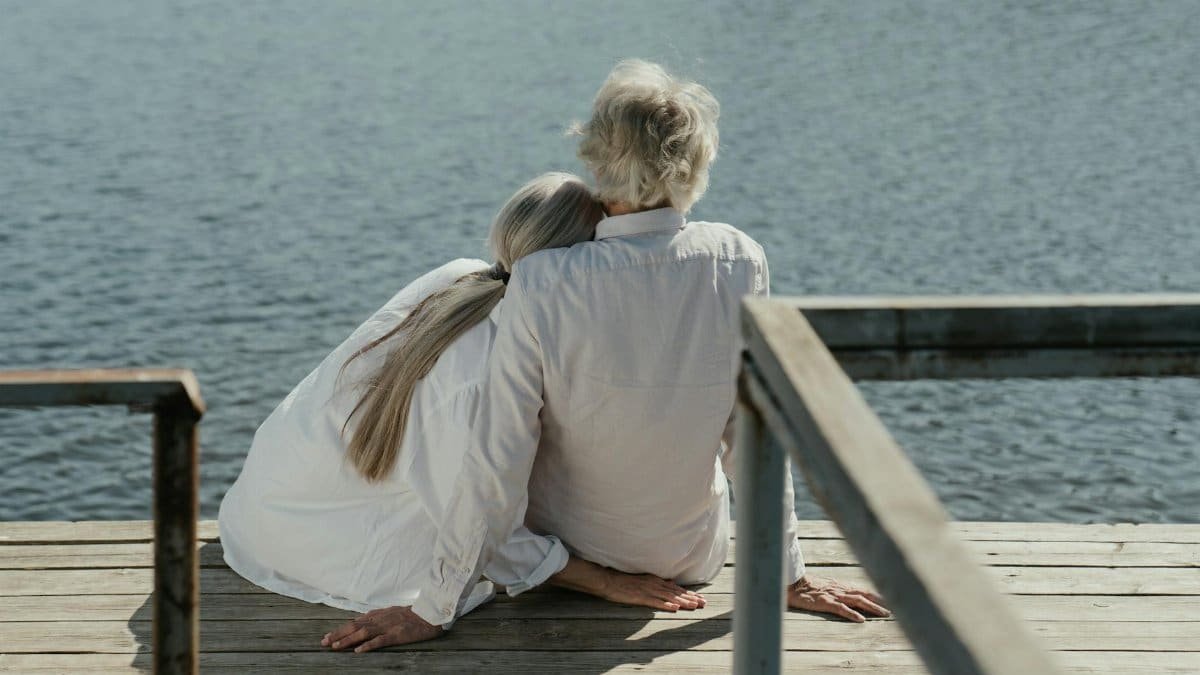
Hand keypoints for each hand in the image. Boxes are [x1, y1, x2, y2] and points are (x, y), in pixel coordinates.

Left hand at [321, 605, 443, 652]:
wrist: (431, 614)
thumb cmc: (413, 614)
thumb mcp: (393, 611)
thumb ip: (378, 615)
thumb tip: (362, 618)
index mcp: (379, 614)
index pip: (355, 622)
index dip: (341, 629)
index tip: (328, 636)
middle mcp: (380, 619)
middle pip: (355, 626)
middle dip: (338, 634)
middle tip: (324, 642)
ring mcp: (388, 626)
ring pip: (363, 633)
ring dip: (347, 640)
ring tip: (334, 646)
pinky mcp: (397, 634)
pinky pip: (380, 640)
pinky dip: (368, 645)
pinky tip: (358, 651)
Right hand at [597, 570, 706, 611]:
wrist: (608, 580)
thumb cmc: (623, 580)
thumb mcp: (643, 579)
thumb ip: (657, 582)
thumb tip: (670, 582)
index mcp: (655, 580)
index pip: (676, 588)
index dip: (689, 593)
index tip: (700, 598)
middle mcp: (655, 584)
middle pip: (676, 593)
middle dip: (691, 598)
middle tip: (704, 603)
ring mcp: (648, 590)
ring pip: (669, 597)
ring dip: (683, 602)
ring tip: (694, 606)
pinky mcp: (640, 597)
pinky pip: (655, 602)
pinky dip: (665, 605)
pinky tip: (674, 609)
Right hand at [786, 575, 889, 622]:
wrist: (793, 584)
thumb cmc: (807, 585)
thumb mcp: (826, 585)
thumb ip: (838, 589)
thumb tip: (850, 595)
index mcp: (841, 585)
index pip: (864, 590)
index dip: (878, 595)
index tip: (891, 601)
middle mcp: (841, 589)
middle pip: (865, 594)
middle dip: (881, 601)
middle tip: (895, 609)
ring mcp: (834, 595)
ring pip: (858, 601)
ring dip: (873, 608)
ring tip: (885, 615)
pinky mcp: (825, 602)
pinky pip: (841, 608)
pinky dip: (852, 614)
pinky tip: (861, 620)